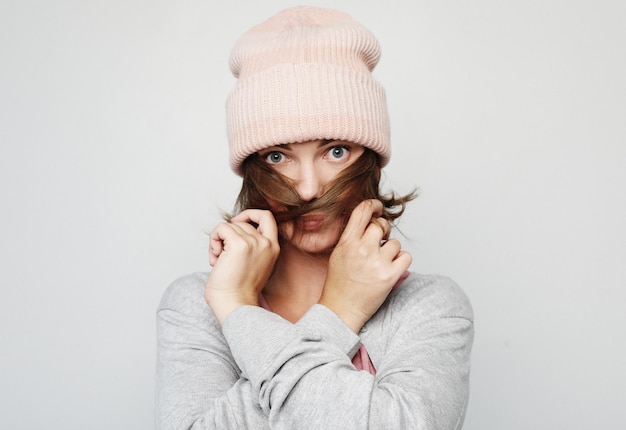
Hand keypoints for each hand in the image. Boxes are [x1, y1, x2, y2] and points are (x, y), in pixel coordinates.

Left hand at [205, 210, 279, 323]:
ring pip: (229, 225)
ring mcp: (254, 242)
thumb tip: (235, 226)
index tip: (236, 223)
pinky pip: (221, 228)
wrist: (234, 304)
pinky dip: (213, 240)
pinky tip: (214, 258)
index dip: (250, 214)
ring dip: (218, 240)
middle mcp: (266, 243)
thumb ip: (253, 245)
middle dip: (228, 235)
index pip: (267, 216)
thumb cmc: (239, 290)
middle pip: (242, 222)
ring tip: (218, 259)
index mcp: (273, 248)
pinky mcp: (239, 244)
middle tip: (222, 254)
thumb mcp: (255, 264)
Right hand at [319, 199, 411, 332]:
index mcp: (347, 242)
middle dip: (383, 232)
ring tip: (380, 263)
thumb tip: (369, 221)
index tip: (378, 208)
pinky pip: (406, 256)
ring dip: (391, 251)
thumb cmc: (338, 284)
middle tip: (379, 243)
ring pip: (395, 243)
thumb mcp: (338, 254)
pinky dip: (401, 261)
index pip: (363, 211)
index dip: (373, 205)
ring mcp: (377, 262)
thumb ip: (352, 236)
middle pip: (381, 226)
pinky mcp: (390, 275)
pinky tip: (390, 268)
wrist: (341, 310)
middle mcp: (362, 249)